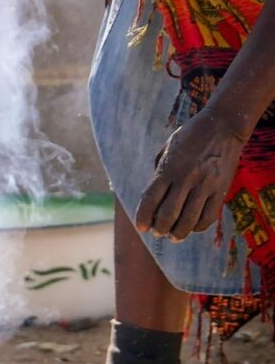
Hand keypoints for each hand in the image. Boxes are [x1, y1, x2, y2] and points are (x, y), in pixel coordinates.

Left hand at [135, 108, 246, 241]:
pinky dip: (198, 227)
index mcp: (168, 168)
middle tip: (158, 233)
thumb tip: (154, 194)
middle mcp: (185, 178)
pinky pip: (208, 216)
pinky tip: (192, 228)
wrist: (222, 125)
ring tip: (174, 237)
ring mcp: (204, 185)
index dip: (144, 217)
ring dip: (178, 233)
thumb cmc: (191, 135)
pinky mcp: (220, 190)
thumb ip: (159, 169)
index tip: (141, 227)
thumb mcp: (168, 147)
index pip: (150, 199)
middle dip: (160, 229)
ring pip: (188, 220)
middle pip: (168, 214)